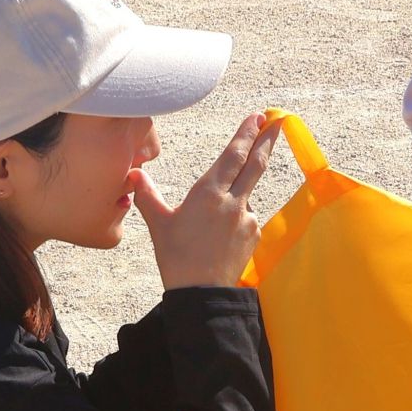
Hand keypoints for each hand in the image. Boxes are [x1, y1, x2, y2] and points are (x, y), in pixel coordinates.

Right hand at [131, 113, 277, 288]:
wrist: (202, 294)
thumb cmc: (177, 258)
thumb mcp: (159, 224)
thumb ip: (148, 195)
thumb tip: (134, 174)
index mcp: (209, 193)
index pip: (234, 155)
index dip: (248, 133)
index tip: (259, 116)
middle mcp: (233, 202)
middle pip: (255, 164)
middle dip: (267, 140)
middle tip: (277, 121)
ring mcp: (247, 219)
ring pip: (246, 195)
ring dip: (239, 194)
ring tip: (211, 224)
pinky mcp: (254, 235)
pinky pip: (247, 218)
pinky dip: (236, 218)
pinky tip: (220, 238)